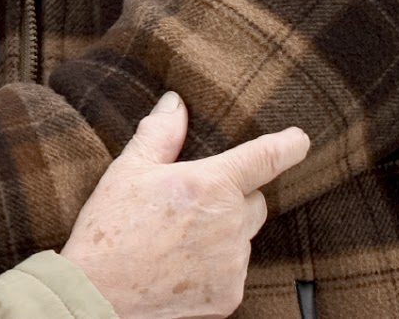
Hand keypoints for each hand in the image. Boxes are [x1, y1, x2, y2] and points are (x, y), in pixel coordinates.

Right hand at [61, 92, 309, 318]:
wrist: (99, 294)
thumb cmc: (108, 228)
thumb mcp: (127, 171)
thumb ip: (159, 134)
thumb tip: (175, 103)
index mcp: (208, 185)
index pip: (264, 158)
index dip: (288, 145)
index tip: (300, 139)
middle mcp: (230, 224)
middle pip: (254, 201)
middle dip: (232, 197)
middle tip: (190, 204)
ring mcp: (233, 264)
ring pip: (242, 238)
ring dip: (222, 233)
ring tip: (176, 240)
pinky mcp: (229, 295)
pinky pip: (232, 272)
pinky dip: (214, 266)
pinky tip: (179, 266)